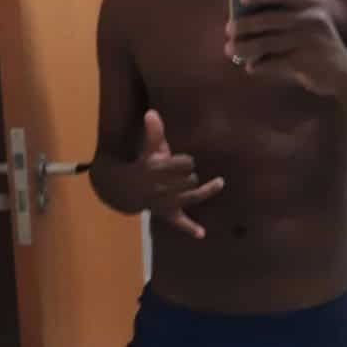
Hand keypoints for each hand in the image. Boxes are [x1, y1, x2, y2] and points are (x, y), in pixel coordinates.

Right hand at [132, 110, 222, 238]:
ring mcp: (165, 203)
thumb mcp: (147, 149)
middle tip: (187, 173)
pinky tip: (202, 234)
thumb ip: (153, 132)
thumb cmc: (143, 165)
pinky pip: (179, 222)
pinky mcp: (167, 214)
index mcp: (155, 170)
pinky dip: (190, 228)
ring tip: (221, 182)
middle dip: (190, 174)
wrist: (126, 190)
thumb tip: (152, 112)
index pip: (181, 164)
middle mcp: (161, 188)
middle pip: (188, 180)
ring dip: (205, 191)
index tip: (184, 161)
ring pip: (190, 197)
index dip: (185, 161)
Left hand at [224, 0, 346, 94]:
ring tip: (231, 49)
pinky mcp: (304, 60)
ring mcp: (308, 40)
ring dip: (245, 46)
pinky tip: (251, 67)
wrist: (344, 74)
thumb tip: (249, 17)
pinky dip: (259, 65)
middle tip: (229, 29)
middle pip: (269, 19)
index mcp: (312, 5)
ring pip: (267, 42)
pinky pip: (273, 61)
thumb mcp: (311, 25)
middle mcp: (311, 19)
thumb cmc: (319, 47)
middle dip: (245, 24)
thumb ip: (289, 17)